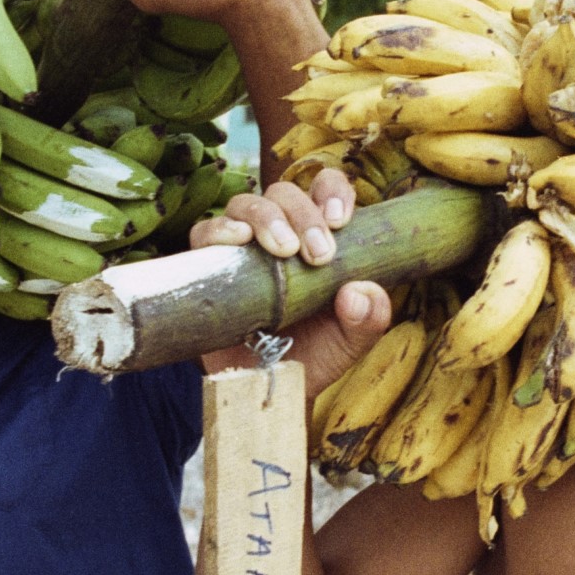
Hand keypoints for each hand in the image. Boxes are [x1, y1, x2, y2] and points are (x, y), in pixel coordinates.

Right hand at [192, 168, 390, 398]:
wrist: (269, 387)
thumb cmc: (315, 353)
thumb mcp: (352, 340)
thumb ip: (369, 318)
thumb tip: (360, 291)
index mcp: (319, 235)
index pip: (324, 187)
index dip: (332, 191)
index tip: (340, 220)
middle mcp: (279, 231)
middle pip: (285, 193)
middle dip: (304, 216)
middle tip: (318, 256)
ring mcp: (242, 245)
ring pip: (247, 204)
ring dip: (267, 218)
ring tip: (282, 251)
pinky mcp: (209, 264)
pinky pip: (205, 231)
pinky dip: (221, 229)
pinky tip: (238, 241)